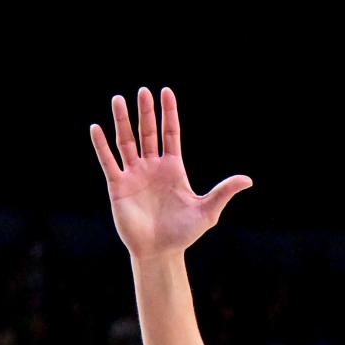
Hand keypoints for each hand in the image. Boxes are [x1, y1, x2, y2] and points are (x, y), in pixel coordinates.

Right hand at [91, 88, 251, 260]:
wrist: (160, 252)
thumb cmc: (183, 234)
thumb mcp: (207, 211)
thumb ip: (223, 192)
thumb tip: (248, 180)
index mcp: (173, 169)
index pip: (170, 134)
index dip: (169, 114)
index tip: (166, 92)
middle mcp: (152, 167)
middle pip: (148, 133)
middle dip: (146, 113)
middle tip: (143, 91)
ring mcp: (134, 175)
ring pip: (127, 142)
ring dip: (122, 122)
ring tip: (119, 100)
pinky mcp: (119, 186)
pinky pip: (108, 162)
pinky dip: (102, 146)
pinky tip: (97, 128)